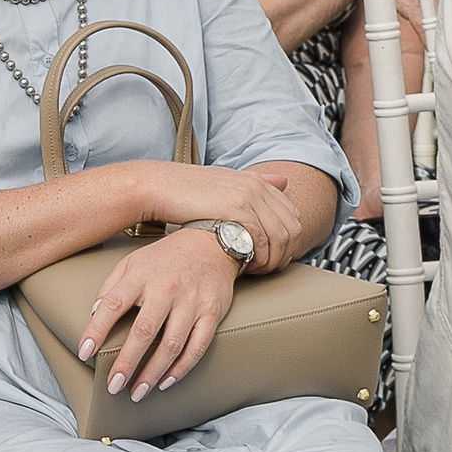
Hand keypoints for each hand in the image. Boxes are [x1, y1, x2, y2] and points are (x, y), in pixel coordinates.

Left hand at [77, 225, 240, 400]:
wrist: (212, 243)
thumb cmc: (166, 257)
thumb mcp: (133, 261)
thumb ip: (112, 285)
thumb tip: (93, 312)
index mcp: (141, 275)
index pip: (113, 304)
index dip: (97, 329)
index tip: (85, 352)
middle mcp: (166, 289)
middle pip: (144, 331)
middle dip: (127, 362)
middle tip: (114, 385)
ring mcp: (191, 302)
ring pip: (172, 344)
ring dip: (153, 372)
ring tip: (138, 392)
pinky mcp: (212, 313)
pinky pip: (197, 346)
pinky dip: (181, 368)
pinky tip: (166, 382)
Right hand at [144, 155, 321, 271]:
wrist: (159, 186)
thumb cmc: (186, 191)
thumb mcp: (224, 182)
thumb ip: (255, 183)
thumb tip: (284, 181)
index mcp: (257, 180)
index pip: (292, 216)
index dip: (288, 243)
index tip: (271, 257)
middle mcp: (257, 186)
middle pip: (292, 229)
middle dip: (284, 255)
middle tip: (266, 269)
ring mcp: (249, 196)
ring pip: (280, 238)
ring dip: (272, 260)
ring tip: (255, 270)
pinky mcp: (237, 209)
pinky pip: (262, 240)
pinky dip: (259, 258)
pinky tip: (246, 265)